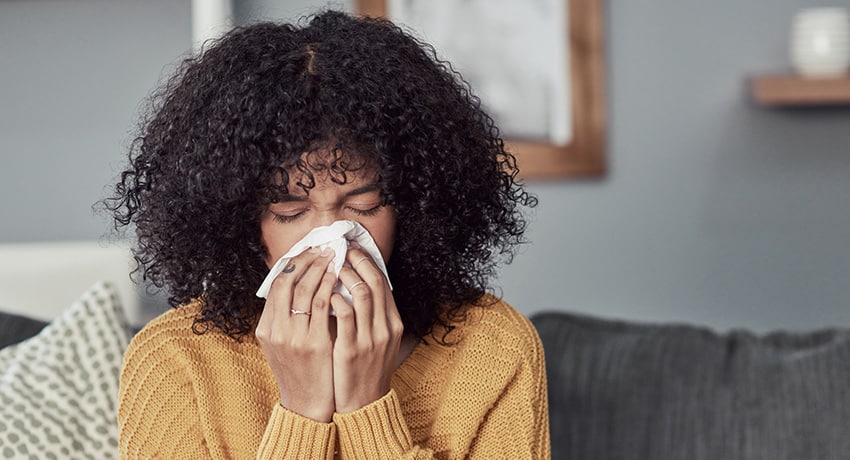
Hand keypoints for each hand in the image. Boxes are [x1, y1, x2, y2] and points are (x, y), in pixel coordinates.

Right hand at [255, 247, 336, 421]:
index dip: (292, 264)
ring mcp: (293, 337)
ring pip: (304, 289)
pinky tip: (338, 277)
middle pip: (287, 282)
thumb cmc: (299, 372)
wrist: (306, 405)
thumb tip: (296, 287)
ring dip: (320, 268)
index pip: (275, 285)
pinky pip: (321, 305)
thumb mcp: (281, 345)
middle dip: (306, 260)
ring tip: (333, 256)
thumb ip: (284, 319)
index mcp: (266, 329)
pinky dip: (329, 286)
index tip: (308, 251)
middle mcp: (276, 331)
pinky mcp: (314, 343)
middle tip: (322, 248)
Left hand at [330, 247, 403, 412]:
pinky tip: (323, 295)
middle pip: (375, 282)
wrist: (364, 404)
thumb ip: (373, 316)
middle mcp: (385, 328)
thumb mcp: (378, 341)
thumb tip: (358, 286)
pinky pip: (344, 316)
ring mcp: (370, 339)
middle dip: (357, 261)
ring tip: (330, 267)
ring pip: (362, 293)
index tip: (352, 249)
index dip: (368, 261)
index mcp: (393, 323)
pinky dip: (335, 299)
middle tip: (339, 250)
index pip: (383, 282)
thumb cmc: (366, 369)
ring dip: (345, 276)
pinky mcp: (351, 350)